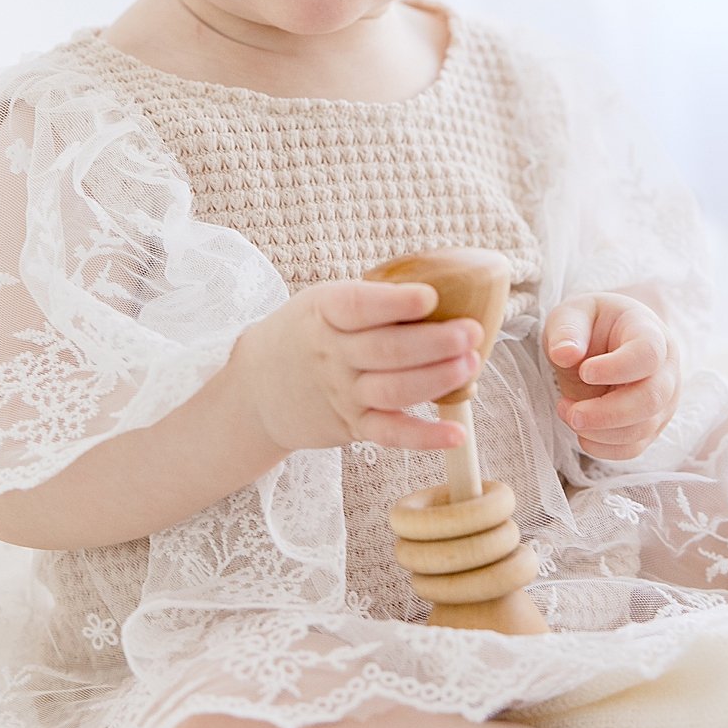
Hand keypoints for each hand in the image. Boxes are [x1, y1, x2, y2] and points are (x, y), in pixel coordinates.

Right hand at [244, 278, 483, 456]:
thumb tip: (447, 290)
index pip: (358, 306)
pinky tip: (456, 432)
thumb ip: (372, 300)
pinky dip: (425, 437)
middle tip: (471, 332)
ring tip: (470, 364)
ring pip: (393, 390)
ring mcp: (343, 393)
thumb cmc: (306, 335)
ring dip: (436, 379)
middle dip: (434, 342)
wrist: (257, 389)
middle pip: (386, 350)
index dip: (395, 303)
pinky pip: (391, 434)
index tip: (430, 296)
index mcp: (325, 312)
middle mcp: (333, 354)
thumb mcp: (323, 303)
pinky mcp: (353, 426)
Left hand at [541, 293, 680, 460]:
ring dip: (599, 431)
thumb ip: (566, 330)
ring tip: (567, 412)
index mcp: (650, 333)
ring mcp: (663, 401)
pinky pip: (633, 448)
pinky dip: (603, 448)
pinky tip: (581, 432)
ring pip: (642, 429)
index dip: (617, 368)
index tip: (584, 372)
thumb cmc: (589, 326)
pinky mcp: (651, 426)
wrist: (600, 344)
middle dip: (606, 413)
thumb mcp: (571, 315)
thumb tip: (564, 354)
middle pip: (651, 399)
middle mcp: (666, 369)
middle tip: (569, 411)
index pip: (648, 354)